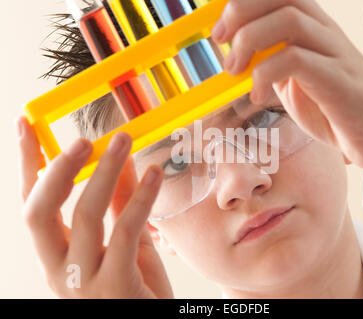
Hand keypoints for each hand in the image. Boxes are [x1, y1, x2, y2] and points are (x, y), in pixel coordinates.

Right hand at [17, 116, 172, 297]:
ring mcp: (84, 280)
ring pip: (85, 215)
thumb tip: (119, 159)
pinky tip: (153, 172)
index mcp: (55, 254)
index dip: (26, 163)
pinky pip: (125, 230)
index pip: (30, 203)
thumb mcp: (126, 240)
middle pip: (40, 211)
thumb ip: (120, 201)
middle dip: (58, 169)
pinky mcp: (115, 285)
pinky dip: (140, 197)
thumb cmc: (136, 285)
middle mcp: (59, 268)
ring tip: (123, 140)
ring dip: (105, 172)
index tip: (25, 123)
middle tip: (84, 139)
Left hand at [212, 0, 362, 183]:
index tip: (218, 29)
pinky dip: (266, 74)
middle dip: (239, 11)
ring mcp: (333, 51)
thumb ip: (272, 64)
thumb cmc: (335, 108)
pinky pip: (296, 59)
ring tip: (235, 70)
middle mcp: (323, 31)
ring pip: (289, 18)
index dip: (241, 3)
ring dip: (250, 40)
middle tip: (219, 40)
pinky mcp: (338, 77)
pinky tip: (259, 96)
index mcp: (311, 28)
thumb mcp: (294, 81)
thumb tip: (238, 57)